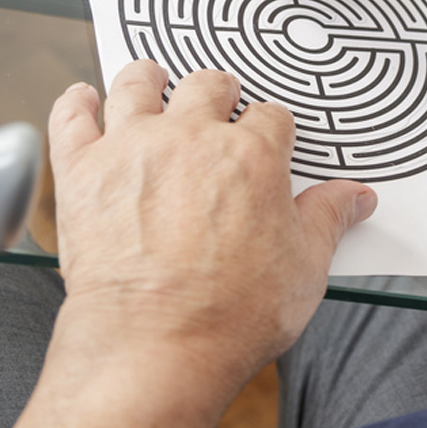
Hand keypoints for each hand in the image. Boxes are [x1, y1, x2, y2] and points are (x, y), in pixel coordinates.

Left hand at [48, 60, 375, 375]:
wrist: (154, 348)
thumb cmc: (228, 314)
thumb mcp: (305, 267)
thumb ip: (330, 219)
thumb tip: (354, 198)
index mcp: (252, 156)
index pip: (271, 117)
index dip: (273, 127)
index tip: (270, 137)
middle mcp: (192, 139)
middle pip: (208, 86)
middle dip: (219, 92)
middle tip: (220, 102)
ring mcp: (133, 149)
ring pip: (138, 85)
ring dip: (148, 79)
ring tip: (153, 79)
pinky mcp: (83, 173)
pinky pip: (72, 119)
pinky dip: (76, 104)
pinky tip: (82, 99)